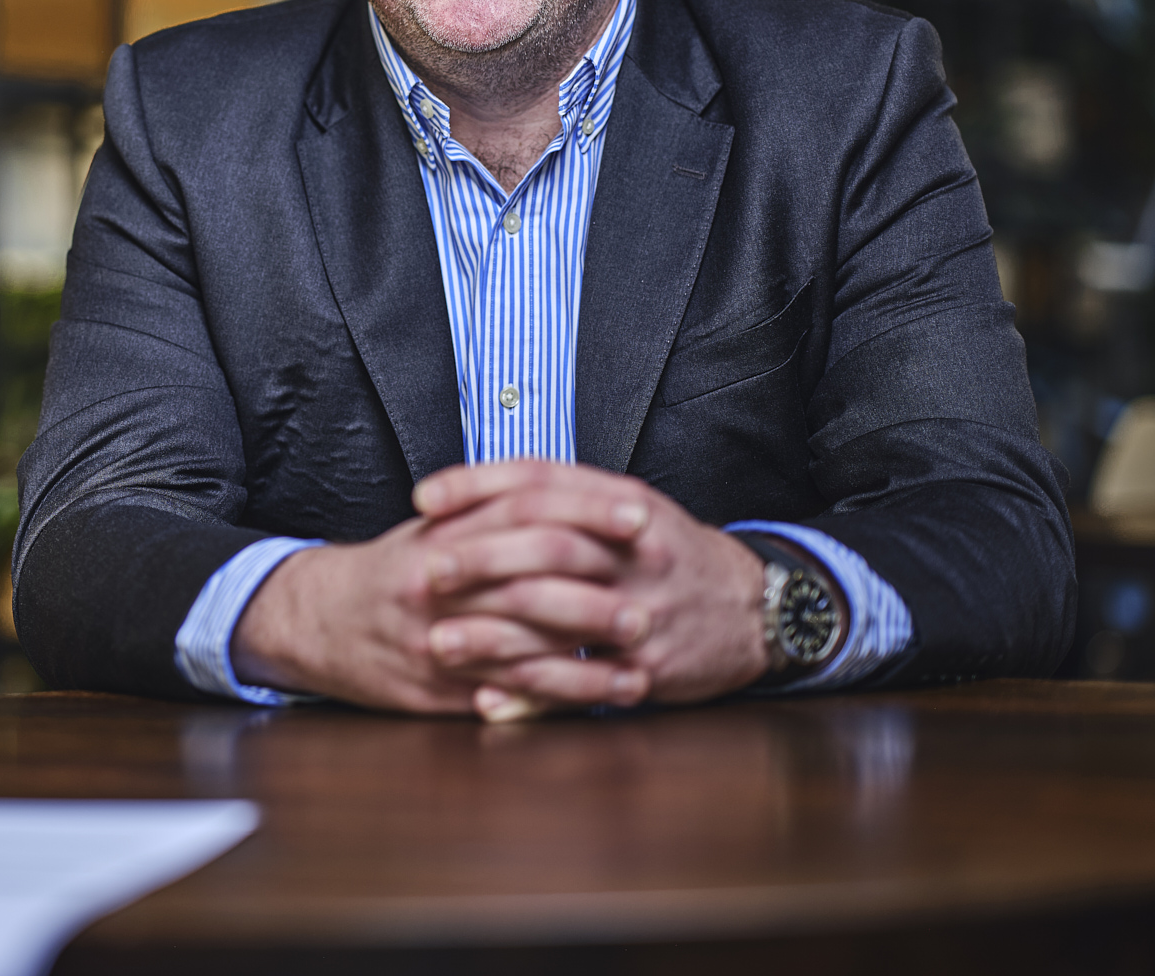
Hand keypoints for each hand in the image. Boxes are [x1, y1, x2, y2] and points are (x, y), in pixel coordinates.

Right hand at [231, 489, 655, 716]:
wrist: (317, 621)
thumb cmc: (392, 571)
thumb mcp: (433, 527)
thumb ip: (490, 506)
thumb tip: (564, 486)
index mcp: (444, 535)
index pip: (525, 510)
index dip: (586, 510)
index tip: (639, 513)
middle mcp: (439, 584)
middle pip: (530, 578)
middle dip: (598, 587)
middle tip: (654, 594)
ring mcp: (437, 639)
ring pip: (525, 645)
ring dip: (590, 653)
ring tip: (644, 651)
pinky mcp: (436, 689)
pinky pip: (508, 694)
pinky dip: (561, 696)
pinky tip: (604, 694)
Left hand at [413, 459, 771, 711]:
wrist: (754, 609)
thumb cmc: (666, 554)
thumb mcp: (626, 506)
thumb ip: (561, 495)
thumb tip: (476, 491)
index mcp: (622, 502)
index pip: (541, 480)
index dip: (477, 484)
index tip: (423, 497)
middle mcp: (634, 550)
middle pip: (547, 544)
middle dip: (480, 557)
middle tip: (425, 570)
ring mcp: (644, 610)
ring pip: (559, 618)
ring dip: (493, 634)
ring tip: (438, 642)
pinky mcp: (651, 668)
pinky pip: (584, 684)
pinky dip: (533, 694)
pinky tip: (488, 697)